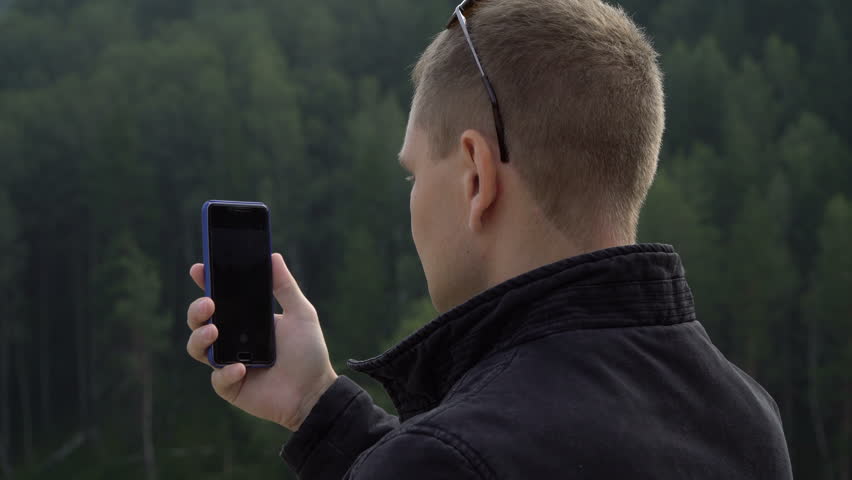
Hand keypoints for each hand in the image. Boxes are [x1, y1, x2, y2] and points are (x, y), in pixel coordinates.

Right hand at [185, 253, 337, 430]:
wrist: (315, 391)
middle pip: (200, 321)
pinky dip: (226, 372)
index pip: (220, 298)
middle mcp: (232, 339)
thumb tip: (273, 256)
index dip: (205, 283)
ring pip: (197, 347)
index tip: (199, 268)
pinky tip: (242, 368)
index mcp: (245, 319)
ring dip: (199, 337)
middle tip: (209, 303)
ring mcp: (228, 363)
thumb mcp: (301, 313)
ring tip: (214, 332)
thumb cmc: (308, 352)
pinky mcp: (230, 386)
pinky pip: (217, 378)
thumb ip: (285, 287)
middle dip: (196, 309)